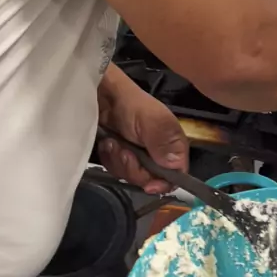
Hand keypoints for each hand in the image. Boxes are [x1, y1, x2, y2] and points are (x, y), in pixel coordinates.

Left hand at [98, 64, 188, 194]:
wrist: (100, 93)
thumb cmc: (129, 103)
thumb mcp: (152, 119)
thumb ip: (164, 141)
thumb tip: (175, 167)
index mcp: (171, 146)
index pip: (175, 176)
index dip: (163, 183)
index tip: (148, 183)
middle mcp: (156, 154)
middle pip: (150, 180)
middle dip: (134, 169)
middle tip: (124, 151)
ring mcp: (136, 155)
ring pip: (130, 176)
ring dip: (119, 161)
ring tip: (112, 142)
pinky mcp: (118, 155)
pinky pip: (115, 169)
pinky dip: (109, 158)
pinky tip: (106, 143)